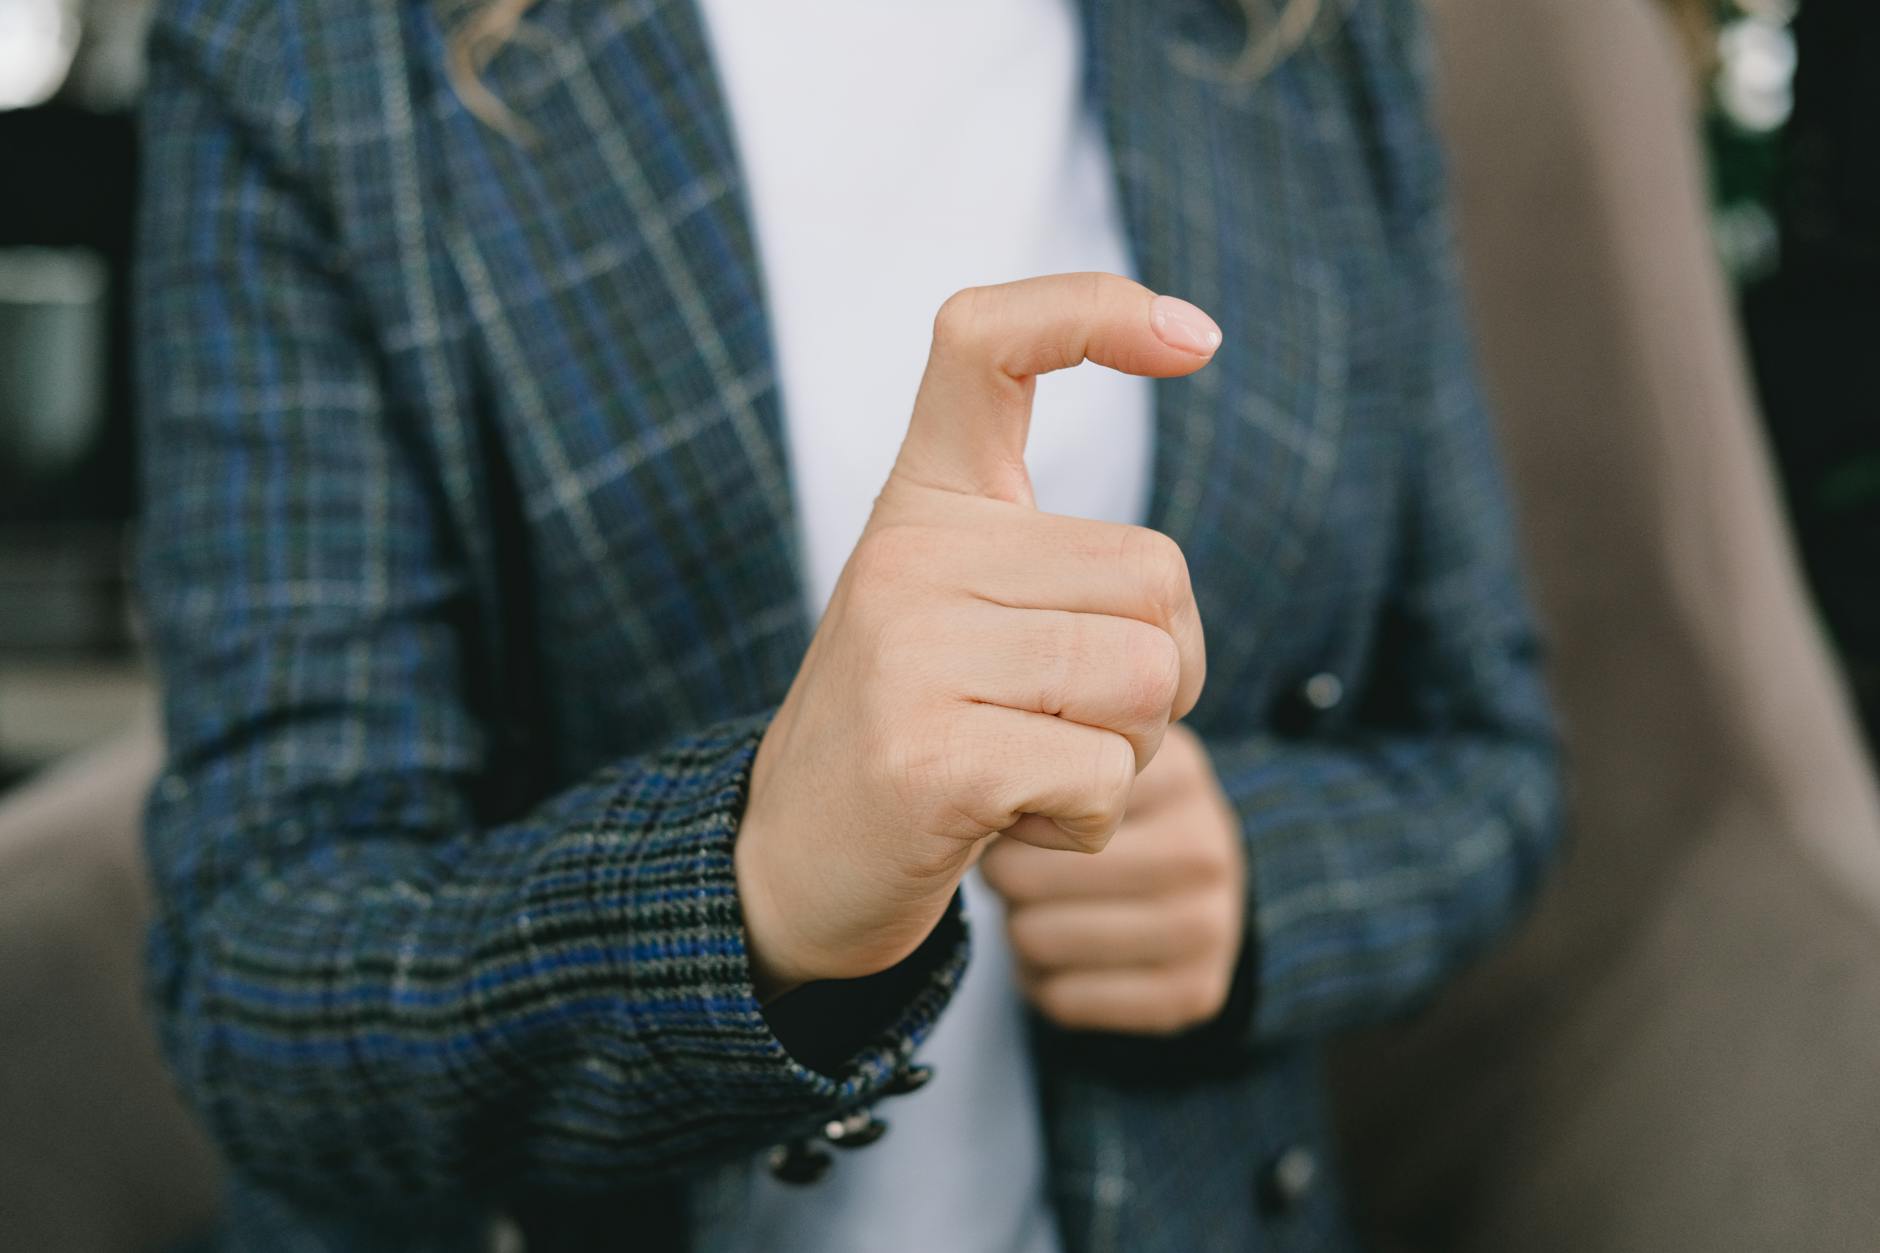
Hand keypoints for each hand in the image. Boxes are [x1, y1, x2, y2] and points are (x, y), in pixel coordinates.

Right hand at [735, 273, 1223, 999]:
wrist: (793, 867)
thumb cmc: (916, 734)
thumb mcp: (958, 612)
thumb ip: (1046, 561)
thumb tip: (1165, 564)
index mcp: (923, 505)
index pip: (989, 343)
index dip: (1096, 308)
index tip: (1193, 338)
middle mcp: (909, 556)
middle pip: (1156, 576)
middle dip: (1160, 674)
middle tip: (1064, 722)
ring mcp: (909, 653)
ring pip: (1148, 680)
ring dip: (1125, 755)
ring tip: (1028, 771)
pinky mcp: (929, 758)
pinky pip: (1105, 774)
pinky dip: (1088, 820)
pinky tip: (1010, 824)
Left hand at [980, 723, 1246, 1035]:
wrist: (1187, 901)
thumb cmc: (1114, 824)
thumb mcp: (1092, 756)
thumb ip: (1041, 747)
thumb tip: (967, 766)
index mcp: (1176, 773)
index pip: (1041, 799)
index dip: (1008, 814)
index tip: (1015, 817)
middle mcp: (1203, 849)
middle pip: (1026, 876)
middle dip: (1004, 879)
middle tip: (1018, 873)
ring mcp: (1207, 926)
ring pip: (1037, 939)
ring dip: (1019, 930)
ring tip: (1040, 909)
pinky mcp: (1193, 992)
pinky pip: (1062, 997)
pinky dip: (1043, 982)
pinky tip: (1064, 957)